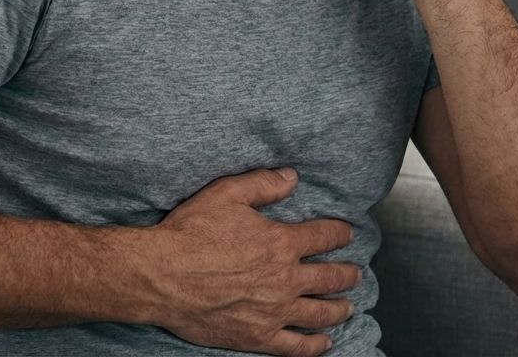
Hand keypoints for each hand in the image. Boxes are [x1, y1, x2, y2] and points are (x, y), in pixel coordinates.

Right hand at [143, 168, 360, 356]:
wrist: (161, 276)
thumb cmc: (191, 233)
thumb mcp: (226, 194)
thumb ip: (263, 184)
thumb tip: (292, 178)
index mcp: (281, 243)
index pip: (324, 236)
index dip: (340, 233)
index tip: (348, 234)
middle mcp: (285, 278)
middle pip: (330, 277)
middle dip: (347, 274)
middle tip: (355, 274)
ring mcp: (274, 311)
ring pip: (320, 313)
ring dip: (339, 309)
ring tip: (347, 306)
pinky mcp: (258, 336)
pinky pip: (296, 346)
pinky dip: (315, 345)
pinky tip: (325, 342)